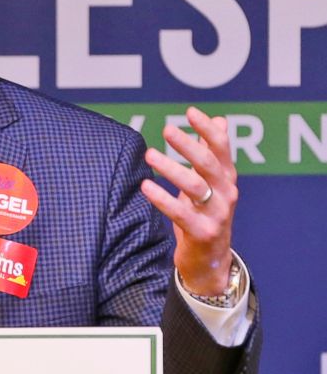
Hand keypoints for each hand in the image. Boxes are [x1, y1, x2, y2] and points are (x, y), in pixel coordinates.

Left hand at [140, 106, 237, 295]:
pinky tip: (146, 186)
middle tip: (166, 130)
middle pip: (208, 164)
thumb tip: (218, 120)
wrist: (211, 261)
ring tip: (150, 155)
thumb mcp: (211, 183)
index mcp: (227, 179)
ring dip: (171, 168)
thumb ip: (211, 153)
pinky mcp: (203, 232)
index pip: (221, 148)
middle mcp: (227, 194)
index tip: (190, 112)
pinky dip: (162, 199)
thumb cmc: (205, 215)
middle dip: (188, 145)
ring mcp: (217, 214)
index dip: (207, 129)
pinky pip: (180, 213)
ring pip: (194, 186)